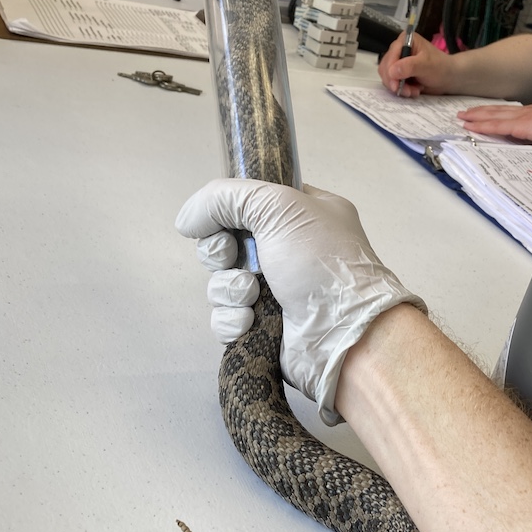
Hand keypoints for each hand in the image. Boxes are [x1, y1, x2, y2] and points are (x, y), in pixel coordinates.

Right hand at [176, 179, 425, 424]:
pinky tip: (250, 322)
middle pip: (226, 243)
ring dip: (228, 288)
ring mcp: (277, 292)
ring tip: (252, 295)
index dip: (228, 212)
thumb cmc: (322, 264)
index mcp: (304, 215)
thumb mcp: (279, 206)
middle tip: (233, 258)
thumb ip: (225, 197)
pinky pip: (226, 318)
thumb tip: (186, 219)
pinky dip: (232, 320)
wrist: (345, 335)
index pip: (250, 204)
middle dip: (221, 253)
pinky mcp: (263, 328)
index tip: (223, 220)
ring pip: (222, 283)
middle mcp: (290, 252)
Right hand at [377, 31, 452, 97]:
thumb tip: (392, 71)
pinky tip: (413, 90)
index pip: (390, 56)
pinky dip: (401, 89)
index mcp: (405, 40)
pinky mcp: (399, 74)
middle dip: (395, 82)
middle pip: (385, 67)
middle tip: (408, 91)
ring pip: (388, 77)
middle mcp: (399, 49)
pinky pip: (392, 83)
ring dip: (399, 87)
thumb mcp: (426, 65)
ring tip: (413, 90)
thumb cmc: (440, 67)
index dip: (390, 71)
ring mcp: (398, 62)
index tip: (395, 85)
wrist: (448, 78)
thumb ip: (409, 66)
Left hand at [458, 103, 531, 148]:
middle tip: (463, 113)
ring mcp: (524, 117)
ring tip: (462, 117)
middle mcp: (527, 112)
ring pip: (494, 116)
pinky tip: (472, 126)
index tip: (481, 114)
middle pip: (497, 111)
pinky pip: (497, 125)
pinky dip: (483, 125)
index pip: (509, 113)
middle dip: (479, 112)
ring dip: (476, 117)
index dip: (493, 113)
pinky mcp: (522, 125)